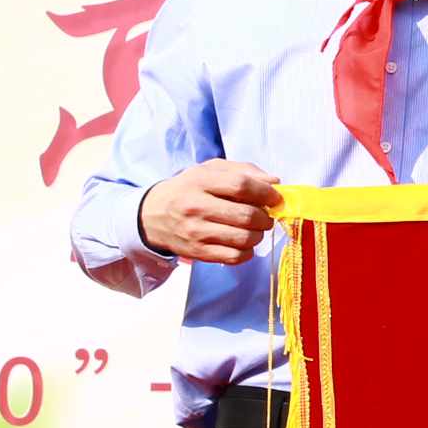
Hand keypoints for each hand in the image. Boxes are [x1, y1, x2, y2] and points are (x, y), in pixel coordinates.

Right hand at [142, 159, 280, 263]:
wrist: (152, 216)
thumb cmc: (188, 189)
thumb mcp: (209, 170)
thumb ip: (243, 171)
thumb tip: (274, 182)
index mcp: (200, 181)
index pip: (240, 185)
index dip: (265, 192)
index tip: (275, 198)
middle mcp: (196, 207)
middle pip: (246, 215)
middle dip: (265, 217)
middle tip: (265, 216)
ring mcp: (196, 232)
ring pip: (244, 238)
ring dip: (258, 235)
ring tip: (254, 229)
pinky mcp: (198, 252)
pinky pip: (234, 257)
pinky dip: (247, 252)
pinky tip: (243, 243)